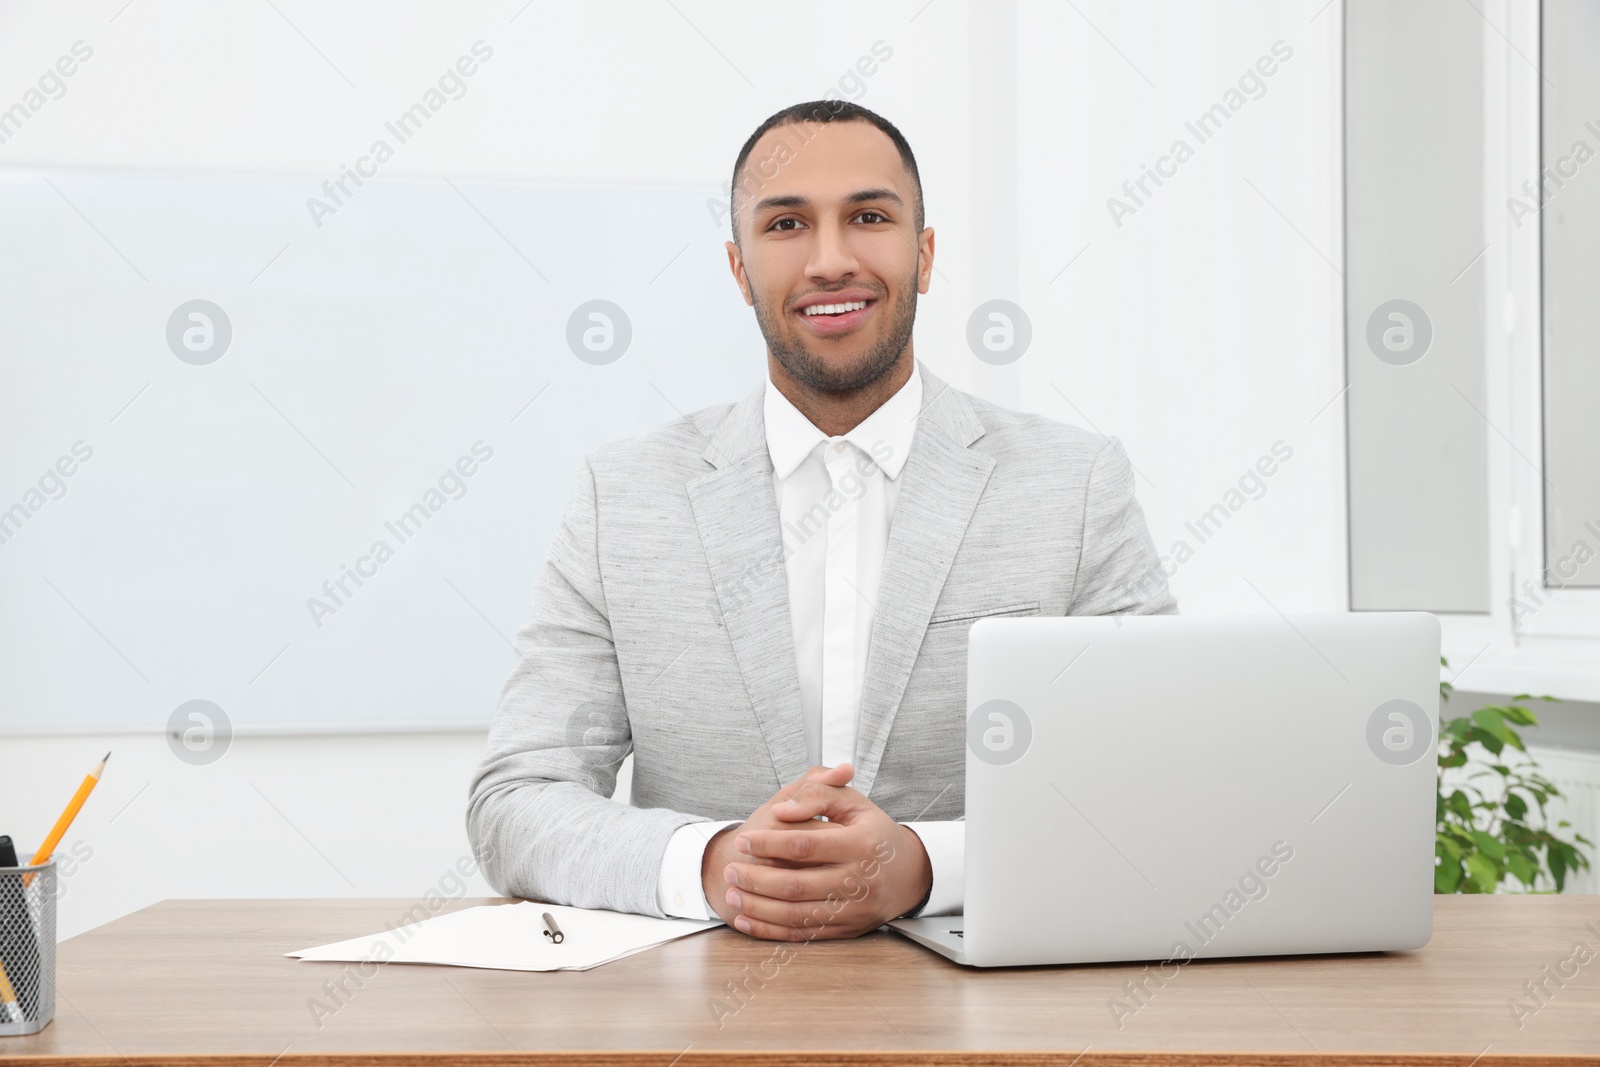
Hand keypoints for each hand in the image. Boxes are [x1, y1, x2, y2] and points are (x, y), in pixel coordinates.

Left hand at [720, 763, 931, 940]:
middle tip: (730, 868)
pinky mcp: (847, 931)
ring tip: (732, 893)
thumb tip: (783, 811)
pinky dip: (770, 931)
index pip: (805, 845)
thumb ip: (818, 794)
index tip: (743, 840)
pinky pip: (802, 935)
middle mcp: (860, 881)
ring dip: (757, 907)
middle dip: (755, 879)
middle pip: (796, 884)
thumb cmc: (874, 833)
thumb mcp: (853, 802)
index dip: (768, 842)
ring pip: (796, 915)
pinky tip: (747, 920)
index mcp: (861, 844)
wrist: (909, 873)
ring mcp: (854, 910)